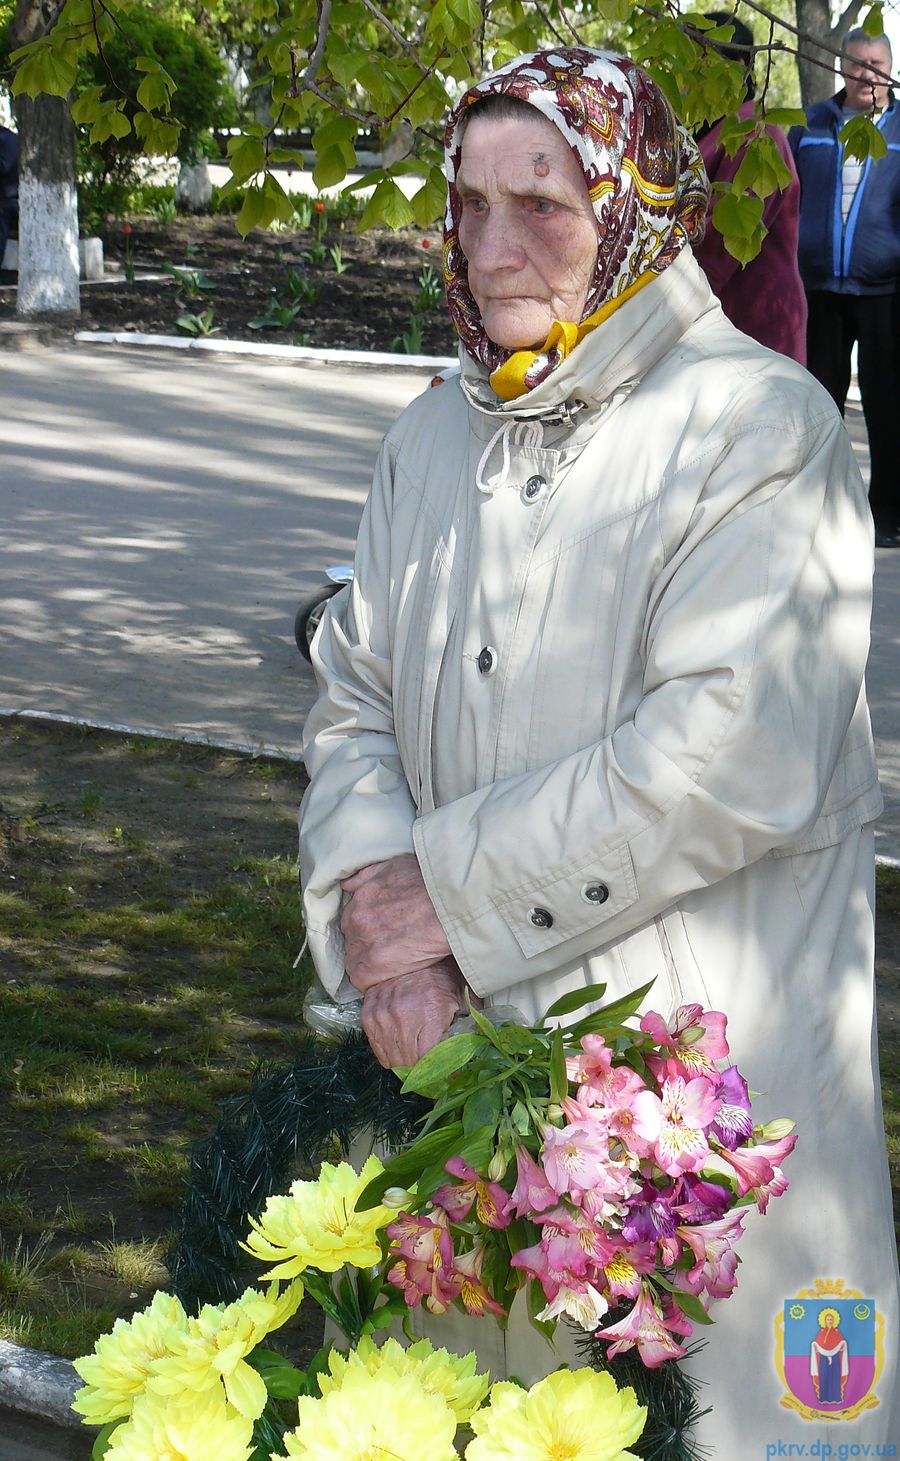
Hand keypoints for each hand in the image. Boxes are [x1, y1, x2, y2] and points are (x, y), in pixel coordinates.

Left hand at [340, 854, 451, 992]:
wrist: (452, 906)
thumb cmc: (431, 884)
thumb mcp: (395, 866)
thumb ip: (367, 875)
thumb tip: (348, 884)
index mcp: (361, 898)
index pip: (352, 921)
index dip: (367, 930)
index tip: (383, 934)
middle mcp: (357, 919)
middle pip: (352, 940)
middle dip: (367, 946)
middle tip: (391, 949)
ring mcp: (364, 942)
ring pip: (355, 960)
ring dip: (369, 965)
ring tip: (392, 965)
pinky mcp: (374, 964)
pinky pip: (361, 980)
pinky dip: (371, 981)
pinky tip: (388, 977)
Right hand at [360, 959, 466, 1068]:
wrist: (415, 956)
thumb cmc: (442, 979)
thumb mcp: (461, 1001)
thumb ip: (468, 1027)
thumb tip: (475, 1053)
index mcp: (430, 1013)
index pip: (427, 1059)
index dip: (437, 1071)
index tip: (445, 1076)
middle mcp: (403, 1014)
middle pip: (408, 1062)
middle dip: (421, 1071)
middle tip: (430, 1069)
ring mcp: (383, 1014)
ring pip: (391, 1059)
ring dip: (403, 1063)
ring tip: (415, 1058)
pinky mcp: (369, 1013)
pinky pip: (376, 1047)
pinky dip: (387, 1052)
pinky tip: (399, 1047)